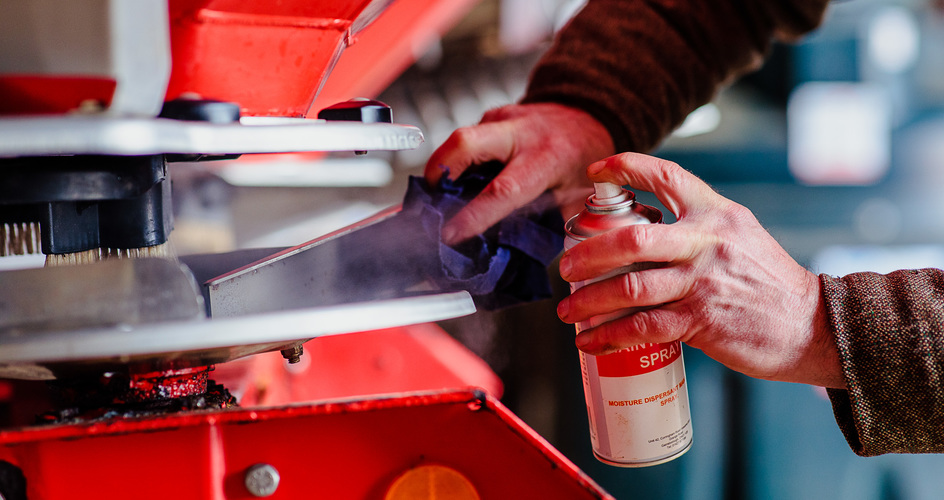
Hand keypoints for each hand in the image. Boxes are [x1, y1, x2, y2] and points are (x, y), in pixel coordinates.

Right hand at [424, 103, 613, 244]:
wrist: (589, 117)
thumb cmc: (583, 162)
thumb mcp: (575, 198)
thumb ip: (543, 222)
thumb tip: (508, 251)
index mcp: (548, 158)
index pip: (502, 190)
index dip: (472, 215)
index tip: (450, 234)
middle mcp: (523, 132)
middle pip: (465, 143)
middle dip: (439, 172)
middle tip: (429, 202)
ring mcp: (504, 118)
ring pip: (459, 139)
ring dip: (443, 169)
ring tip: (439, 197)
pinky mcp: (492, 116)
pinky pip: (465, 140)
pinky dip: (456, 162)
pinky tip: (458, 181)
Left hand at [556, 152, 843, 388]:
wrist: (812, 325)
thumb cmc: (767, 281)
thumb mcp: (738, 235)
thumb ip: (695, 227)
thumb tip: (638, 231)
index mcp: (716, 214)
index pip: (667, 177)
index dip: (626, 167)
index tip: (595, 171)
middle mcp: (708, 243)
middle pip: (631, 240)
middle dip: (588, 253)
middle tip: (566, 266)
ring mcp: (702, 284)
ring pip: (630, 288)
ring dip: (589, 301)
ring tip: (568, 311)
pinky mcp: (701, 322)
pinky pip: (642, 328)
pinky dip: (609, 335)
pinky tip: (591, 340)